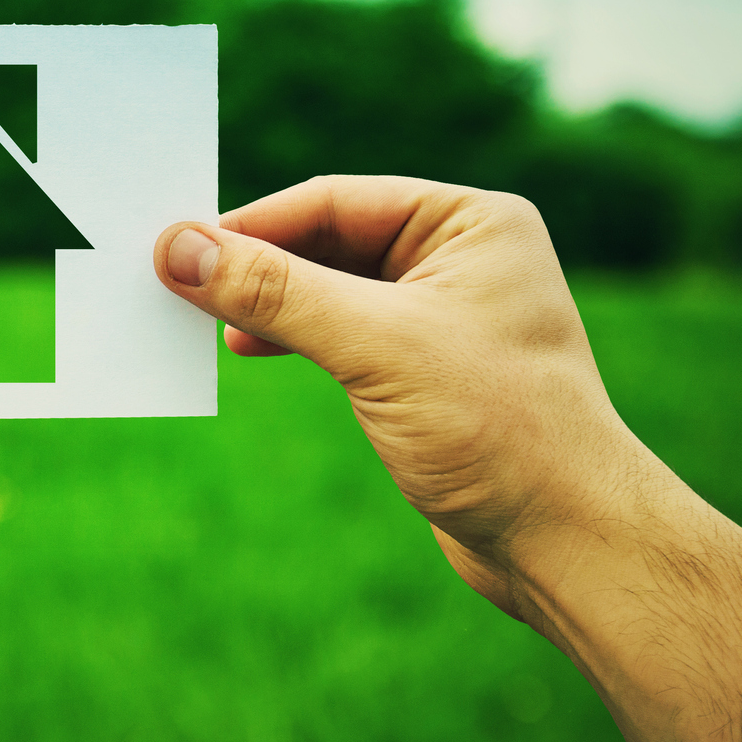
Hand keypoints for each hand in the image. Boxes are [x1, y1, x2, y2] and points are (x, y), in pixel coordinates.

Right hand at [154, 175, 667, 618]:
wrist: (566, 540)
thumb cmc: (498, 430)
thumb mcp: (374, 347)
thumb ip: (274, 292)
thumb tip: (178, 249)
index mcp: (471, 223)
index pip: (334, 201)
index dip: (250, 224)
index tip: (175, 248)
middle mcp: (462, 258)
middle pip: (327, 240)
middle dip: (254, 263)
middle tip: (174, 284)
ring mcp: (445, 315)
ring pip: (330, 289)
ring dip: (267, 303)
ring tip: (202, 323)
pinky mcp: (427, 371)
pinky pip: (342, 334)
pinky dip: (293, 337)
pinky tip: (249, 349)